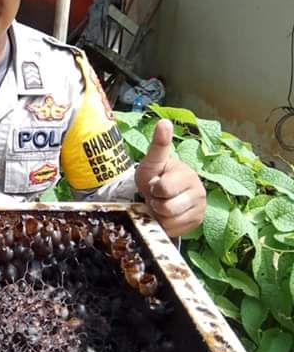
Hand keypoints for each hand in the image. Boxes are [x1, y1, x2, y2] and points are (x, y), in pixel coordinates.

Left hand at [135, 119, 205, 236]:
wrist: (159, 193)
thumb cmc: (155, 175)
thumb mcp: (152, 161)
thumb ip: (158, 145)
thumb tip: (164, 122)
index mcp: (187, 174)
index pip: (164, 188)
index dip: (153, 188)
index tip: (155, 183)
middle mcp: (198, 190)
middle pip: (166, 208)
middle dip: (155, 202)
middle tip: (156, 195)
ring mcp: (200, 208)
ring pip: (169, 221)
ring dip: (159, 214)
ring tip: (161, 203)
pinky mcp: (197, 222)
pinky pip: (174, 230)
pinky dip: (165, 224)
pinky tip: (166, 214)